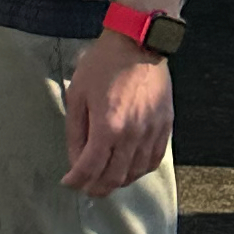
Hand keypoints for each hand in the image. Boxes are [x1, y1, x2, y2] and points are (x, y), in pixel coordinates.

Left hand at [62, 35, 173, 195]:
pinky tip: (128, 169)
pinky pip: (154, 160)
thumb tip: (76, 160)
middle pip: (114, 177)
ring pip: (136, 173)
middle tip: (85, 188)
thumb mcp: (78, 95)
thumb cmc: (103, 65)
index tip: (68, 182)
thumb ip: (76, 132)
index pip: (91, 168)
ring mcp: (152, 132)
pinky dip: (139, 171)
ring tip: (104, 180)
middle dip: (96, 188)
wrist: (138, 44)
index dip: (77, 180)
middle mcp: (133, 135)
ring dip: (118, 182)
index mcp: (108, 127)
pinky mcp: (165, 127)